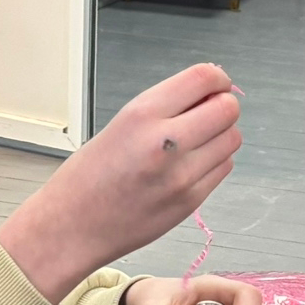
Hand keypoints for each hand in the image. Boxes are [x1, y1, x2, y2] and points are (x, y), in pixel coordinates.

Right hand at [0, 65, 241, 302]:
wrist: (72, 226)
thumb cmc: (88, 176)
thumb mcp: (121, 123)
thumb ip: (165, 106)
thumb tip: (208, 91)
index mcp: (142, 114)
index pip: (203, 79)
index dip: (218, 78)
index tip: (217, 84)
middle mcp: (165, 142)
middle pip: (228, 109)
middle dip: (224, 106)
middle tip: (209, 113)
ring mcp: (181, 175)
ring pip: (232, 139)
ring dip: (222, 134)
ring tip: (198, 141)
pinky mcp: (190, 201)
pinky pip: (223, 168)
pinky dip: (215, 161)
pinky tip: (192, 164)